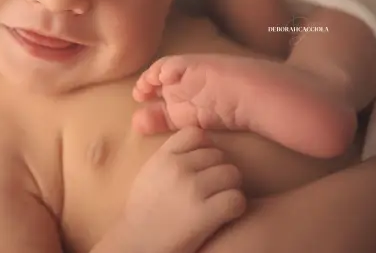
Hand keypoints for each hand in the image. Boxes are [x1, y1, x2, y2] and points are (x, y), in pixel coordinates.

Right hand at [120, 127, 245, 252]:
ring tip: (219, 200)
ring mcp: (192, 189)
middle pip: (219, 155)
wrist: (138, 244)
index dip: (205, 146)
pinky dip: (235, 207)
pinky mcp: (206, 214)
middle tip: (213, 188)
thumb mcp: (149, 173)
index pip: (196, 133)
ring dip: (230, 188)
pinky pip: (237, 199)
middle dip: (220, 170)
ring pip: (232, 174)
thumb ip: (170, 155)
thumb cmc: (145, 210)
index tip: (203, 163)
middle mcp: (178, 168)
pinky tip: (225, 214)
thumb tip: (200, 140)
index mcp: (163, 156)